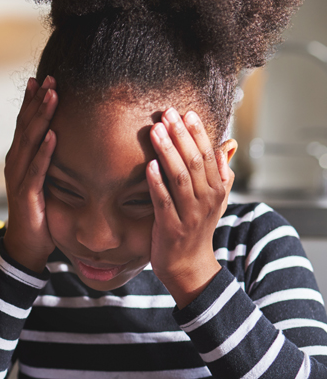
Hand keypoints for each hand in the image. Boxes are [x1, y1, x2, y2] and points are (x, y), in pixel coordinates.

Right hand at [2, 76, 57, 271]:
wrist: (27, 244)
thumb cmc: (39, 211)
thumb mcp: (45, 179)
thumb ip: (51, 159)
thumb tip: (67, 138)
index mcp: (20, 157)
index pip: (26, 123)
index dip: (33, 100)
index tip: (44, 78)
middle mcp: (15, 162)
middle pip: (26, 125)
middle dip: (37, 101)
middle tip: (49, 78)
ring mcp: (18, 177)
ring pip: (29, 141)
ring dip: (41, 118)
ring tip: (52, 96)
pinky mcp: (26, 194)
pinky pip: (37, 169)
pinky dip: (44, 152)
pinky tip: (53, 135)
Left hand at [147, 108, 234, 307]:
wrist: (189, 266)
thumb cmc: (197, 228)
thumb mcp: (214, 199)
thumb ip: (220, 172)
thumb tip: (229, 144)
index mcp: (217, 189)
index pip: (209, 154)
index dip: (196, 132)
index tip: (184, 112)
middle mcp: (207, 199)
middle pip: (195, 161)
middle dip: (180, 135)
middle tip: (166, 113)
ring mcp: (190, 214)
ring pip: (180, 177)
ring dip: (167, 152)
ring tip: (155, 131)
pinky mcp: (171, 227)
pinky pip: (164, 201)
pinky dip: (157, 183)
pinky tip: (148, 166)